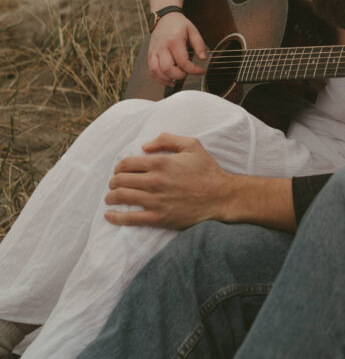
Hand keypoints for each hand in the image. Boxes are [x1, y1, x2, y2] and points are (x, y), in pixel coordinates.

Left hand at [104, 134, 296, 231]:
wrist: (221, 196)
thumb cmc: (207, 170)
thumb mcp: (192, 145)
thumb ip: (167, 139)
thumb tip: (145, 146)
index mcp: (161, 162)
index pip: (127, 163)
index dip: (119, 166)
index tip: (120, 170)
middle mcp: (154, 181)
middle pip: (121, 180)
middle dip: (114, 181)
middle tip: (114, 184)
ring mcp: (155, 201)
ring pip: (122, 197)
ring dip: (111, 196)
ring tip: (110, 197)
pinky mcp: (159, 218)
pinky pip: (131, 219)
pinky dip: (116, 217)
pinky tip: (110, 215)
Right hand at [147, 13, 206, 85]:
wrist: (164, 18)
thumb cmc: (180, 25)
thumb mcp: (193, 31)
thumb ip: (199, 45)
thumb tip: (203, 59)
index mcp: (174, 40)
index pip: (183, 62)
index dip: (194, 70)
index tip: (201, 71)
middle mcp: (162, 47)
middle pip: (167, 69)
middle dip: (179, 76)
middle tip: (187, 73)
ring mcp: (154, 51)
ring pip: (157, 71)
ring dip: (168, 79)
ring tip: (178, 80)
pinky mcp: (150, 55)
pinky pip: (151, 71)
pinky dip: (159, 79)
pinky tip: (169, 80)